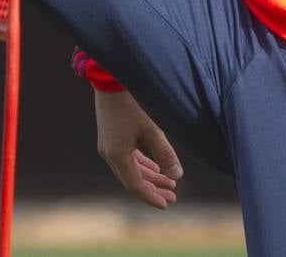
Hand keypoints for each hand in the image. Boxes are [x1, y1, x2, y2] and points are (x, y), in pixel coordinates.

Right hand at [94, 88, 183, 209]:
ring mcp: (108, 147)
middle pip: (133, 180)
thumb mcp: (151, 129)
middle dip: (153, 189)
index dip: (152, 197)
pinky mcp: (111, 139)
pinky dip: (141, 165)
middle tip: (173, 197)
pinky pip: (127, 159)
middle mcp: (109, 154)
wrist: (111, 81)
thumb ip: (164, 153)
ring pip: (130, 170)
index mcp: (117, 156)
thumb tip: (177, 175)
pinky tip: (154, 167)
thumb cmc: (132, 104)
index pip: (136, 185)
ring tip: (168, 183)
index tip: (167, 204)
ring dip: (149, 177)